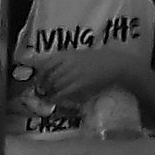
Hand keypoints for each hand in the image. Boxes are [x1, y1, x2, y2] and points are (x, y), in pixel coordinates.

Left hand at [25, 46, 143, 106]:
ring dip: (49, 92)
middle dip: (43, 85)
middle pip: (48, 76)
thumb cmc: (100, 58)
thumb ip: (67, 60)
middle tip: (41, 90)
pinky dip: (56, 97)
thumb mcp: (81, 55)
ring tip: (48, 96)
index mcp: (68, 54)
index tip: (39, 78)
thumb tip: (51, 68)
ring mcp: (73, 74)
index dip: (40, 73)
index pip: (46, 63)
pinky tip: (55, 99)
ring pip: (54, 85)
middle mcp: (68, 63)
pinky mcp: (79, 85)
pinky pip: (62, 93)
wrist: (115, 64)